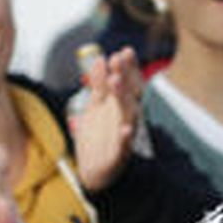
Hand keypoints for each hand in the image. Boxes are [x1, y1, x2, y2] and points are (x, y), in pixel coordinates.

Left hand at [71, 46, 144, 191]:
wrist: (94, 172)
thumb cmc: (97, 139)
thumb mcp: (94, 107)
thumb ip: (97, 84)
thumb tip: (100, 59)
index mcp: (119, 106)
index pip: (127, 83)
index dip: (127, 67)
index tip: (124, 51)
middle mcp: (125, 118)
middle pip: (128, 94)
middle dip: (124, 76)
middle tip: (117, 59)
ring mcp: (124, 135)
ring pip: (128, 115)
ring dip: (123, 98)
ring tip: (116, 82)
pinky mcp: (119, 155)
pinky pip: (124, 146)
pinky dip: (126, 138)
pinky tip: (126, 129)